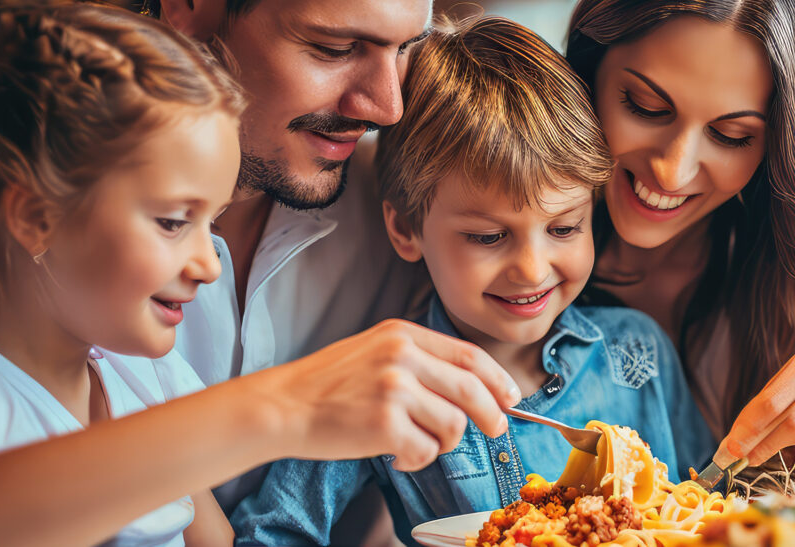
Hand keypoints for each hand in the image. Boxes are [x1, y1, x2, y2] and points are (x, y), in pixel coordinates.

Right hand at [250, 319, 521, 471]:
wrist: (284, 404)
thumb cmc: (330, 384)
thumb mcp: (376, 350)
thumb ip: (420, 360)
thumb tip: (475, 388)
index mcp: (403, 334)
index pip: (469, 355)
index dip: (497, 379)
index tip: (510, 397)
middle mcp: (402, 356)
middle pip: (472, 389)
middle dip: (491, 415)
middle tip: (495, 429)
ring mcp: (393, 389)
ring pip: (453, 425)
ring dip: (440, 443)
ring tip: (413, 441)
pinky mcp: (384, 424)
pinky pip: (425, 451)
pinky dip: (415, 459)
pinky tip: (393, 453)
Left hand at [717, 344, 794, 465]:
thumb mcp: (783, 381)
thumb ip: (760, 409)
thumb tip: (732, 445)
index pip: (772, 402)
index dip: (749, 429)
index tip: (732, 449)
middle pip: (793, 422)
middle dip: (765, 444)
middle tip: (746, 458)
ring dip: (793, 440)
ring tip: (788, 431)